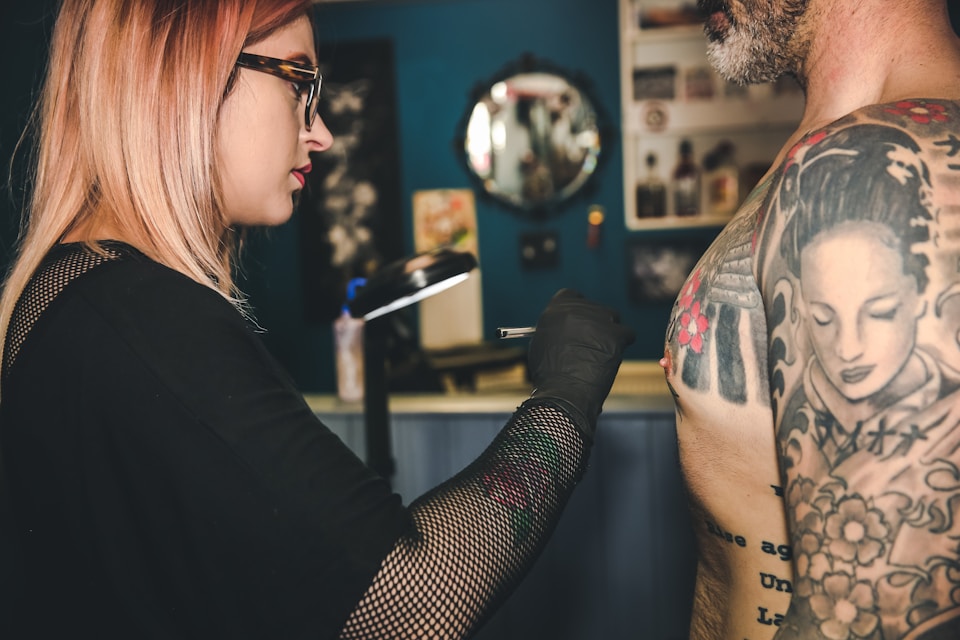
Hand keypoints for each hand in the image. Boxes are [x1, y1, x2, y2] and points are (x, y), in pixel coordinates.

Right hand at [526, 289, 634, 440]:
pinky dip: (623, 342)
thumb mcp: (541, 342)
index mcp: (556, 309)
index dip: (576, 309)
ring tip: (600, 352)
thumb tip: (565, 327)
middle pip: (594, 308)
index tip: (578, 321)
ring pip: (612, 319)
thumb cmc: (549, 374)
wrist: (564, 392)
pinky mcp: (615, 334)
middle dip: (594, 323)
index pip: (571, 296)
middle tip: (592, 341)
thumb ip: (554, 328)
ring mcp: (598, 321)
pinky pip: (627, 333)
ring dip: (609, 332)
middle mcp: (578, 309)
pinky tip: (614, 354)